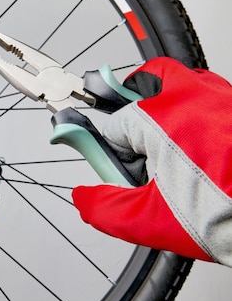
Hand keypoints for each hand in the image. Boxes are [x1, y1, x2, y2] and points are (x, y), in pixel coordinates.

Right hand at [72, 57, 231, 265]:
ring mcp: (227, 100)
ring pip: (186, 83)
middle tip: (134, 142)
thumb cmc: (230, 219)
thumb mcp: (148, 222)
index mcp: (164, 120)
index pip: (116, 123)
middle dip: (135, 108)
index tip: (111, 165)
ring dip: (167, 105)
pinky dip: (199, 113)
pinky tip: (199, 150)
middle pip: (150, 79)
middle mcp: (197, 98)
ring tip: (167, 148)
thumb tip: (84, 196)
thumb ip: (103, 207)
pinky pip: (215, 97)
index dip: (108, 148)